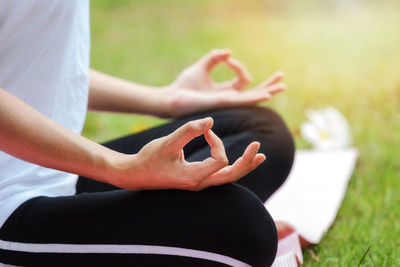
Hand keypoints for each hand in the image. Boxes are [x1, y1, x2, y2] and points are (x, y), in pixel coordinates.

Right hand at [111, 117, 265, 190]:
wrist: (134, 174)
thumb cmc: (149, 158)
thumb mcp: (168, 142)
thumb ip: (189, 130)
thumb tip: (210, 121)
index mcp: (194, 177)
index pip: (220, 159)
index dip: (217, 141)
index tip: (205, 130)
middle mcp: (199, 184)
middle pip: (232, 175)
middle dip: (247, 161)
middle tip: (259, 147)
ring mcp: (199, 184)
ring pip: (228, 177)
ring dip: (244, 165)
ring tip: (260, 156)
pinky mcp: (196, 179)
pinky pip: (220, 175)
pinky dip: (233, 167)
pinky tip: (242, 161)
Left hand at [166, 49, 285, 116]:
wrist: (172, 97)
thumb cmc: (184, 86)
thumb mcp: (201, 68)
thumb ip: (214, 59)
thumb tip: (228, 52)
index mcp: (225, 92)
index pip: (243, 80)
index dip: (239, 67)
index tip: (227, 58)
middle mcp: (229, 99)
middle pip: (254, 93)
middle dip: (268, 85)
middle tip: (281, 77)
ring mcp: (227, 103)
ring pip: (252, 98)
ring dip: (267, 91)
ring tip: (281, 86)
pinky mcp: (223, 103)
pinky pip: (242, 101)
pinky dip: (255, 97)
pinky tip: (266, 94)